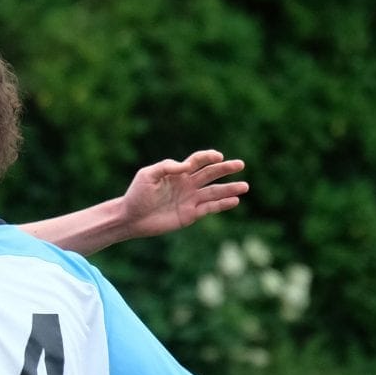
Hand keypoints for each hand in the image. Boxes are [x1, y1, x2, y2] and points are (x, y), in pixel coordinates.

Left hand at [121, 150, 247, 238]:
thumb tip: (186, 166)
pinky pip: (209, 208)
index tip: (218, 156)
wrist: (131, 218)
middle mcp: (187, 185)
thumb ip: (166, 167)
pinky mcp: (190, 215)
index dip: (208, 157)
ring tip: (244, 186)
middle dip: (226, 169)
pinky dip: (222, 204)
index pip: (198, 161)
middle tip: (240, 165)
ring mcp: (190, 200)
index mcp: (178, 173)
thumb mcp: (147, 176)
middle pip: (210, 174)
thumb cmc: (137, 194)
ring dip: (229, 189)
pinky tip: (234, 201)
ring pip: (214, 192)